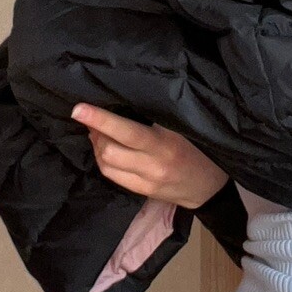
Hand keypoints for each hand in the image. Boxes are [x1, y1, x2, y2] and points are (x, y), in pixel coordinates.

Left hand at [70, 103, 229, 208]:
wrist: (212, 185)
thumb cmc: (200, 147)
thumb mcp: (185, 127)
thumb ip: (159, 117)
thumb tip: (124, 101)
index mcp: (166, 143)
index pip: (127, 131)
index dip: (101, 120)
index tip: (79, 108)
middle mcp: (154, 163)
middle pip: (110, 149)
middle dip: (94, 131)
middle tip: (87, 115)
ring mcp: (148, 180)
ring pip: (107, 163)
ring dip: (97, 145)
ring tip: (98, 131)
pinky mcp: (144, 191)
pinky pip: (113, 175)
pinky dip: (103, 159)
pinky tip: (105, 148)